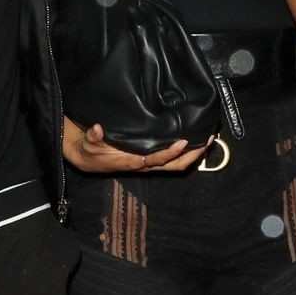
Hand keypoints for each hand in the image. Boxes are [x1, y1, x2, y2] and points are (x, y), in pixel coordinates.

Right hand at [62, 117, 210, 173]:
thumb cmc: (90, 151)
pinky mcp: (149, 159)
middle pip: (175, 165)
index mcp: (133, 161)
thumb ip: (92, 137)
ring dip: (193, 154)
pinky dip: (185, 152)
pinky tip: (194, 139)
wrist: (87, 159)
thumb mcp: (88, 143)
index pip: (157, 159)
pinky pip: (171, 159)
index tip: (184, 141)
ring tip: (207, 139)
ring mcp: (148, 163)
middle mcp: (144, 165)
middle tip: (208, 140)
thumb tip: (97, 129)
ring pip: (176, 164)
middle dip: (193, 155)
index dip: (171, 152)